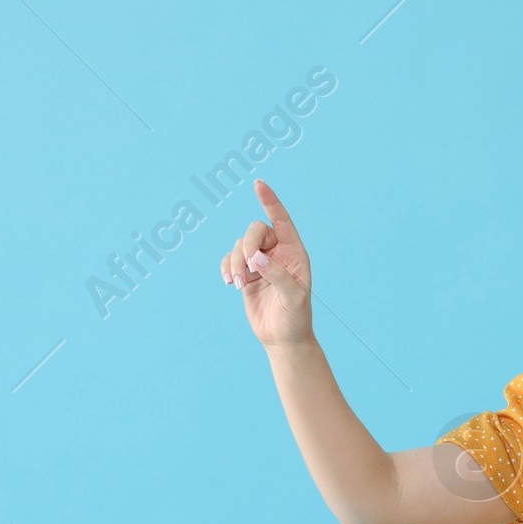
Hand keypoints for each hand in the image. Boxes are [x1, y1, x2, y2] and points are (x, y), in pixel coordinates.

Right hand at [220, 179, 313, 347]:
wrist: (283, 338)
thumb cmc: (295, 318)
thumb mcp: (293, 297)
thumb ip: (277, 275)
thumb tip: (256, 258)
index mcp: (295, 253)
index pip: (282, 220)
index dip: (270, 201)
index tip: (258, 184)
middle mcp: (278, 253)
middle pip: (255, 230)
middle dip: (247, 246)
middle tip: (249, 269)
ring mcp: (260, 262)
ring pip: (240, 246)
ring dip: (236, 263)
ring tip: (240, 284)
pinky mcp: (246, 273)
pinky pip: (230, 259)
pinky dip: (227, 268)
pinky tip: (231, 283)